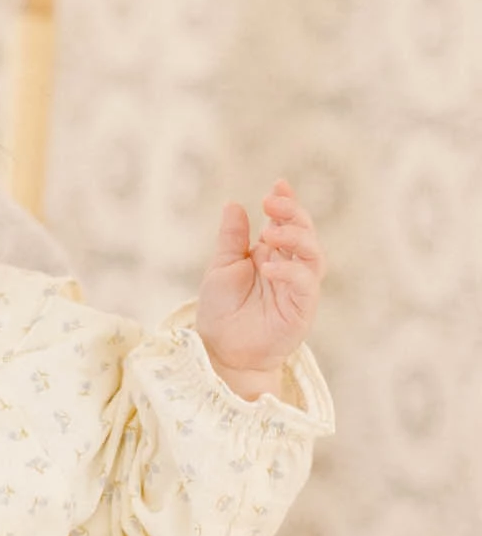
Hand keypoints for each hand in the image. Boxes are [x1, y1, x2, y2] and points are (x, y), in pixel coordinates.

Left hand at [196, 179, 322, 397]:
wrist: (223, 351)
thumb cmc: (222, 311)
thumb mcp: (221, 267)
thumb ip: (232, 238)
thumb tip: (235, 204)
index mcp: (271, 254)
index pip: (286, 223)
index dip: (287, 202)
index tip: (279, 184)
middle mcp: (289, 268)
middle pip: (305, 233)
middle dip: (293, 214)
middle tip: (272, 203)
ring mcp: (298, 289)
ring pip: (314, 255)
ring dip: (296, 238)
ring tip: (270, 233)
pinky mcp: (302, 310)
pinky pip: (306, 285)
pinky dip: (290, 272)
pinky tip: (268, 267)